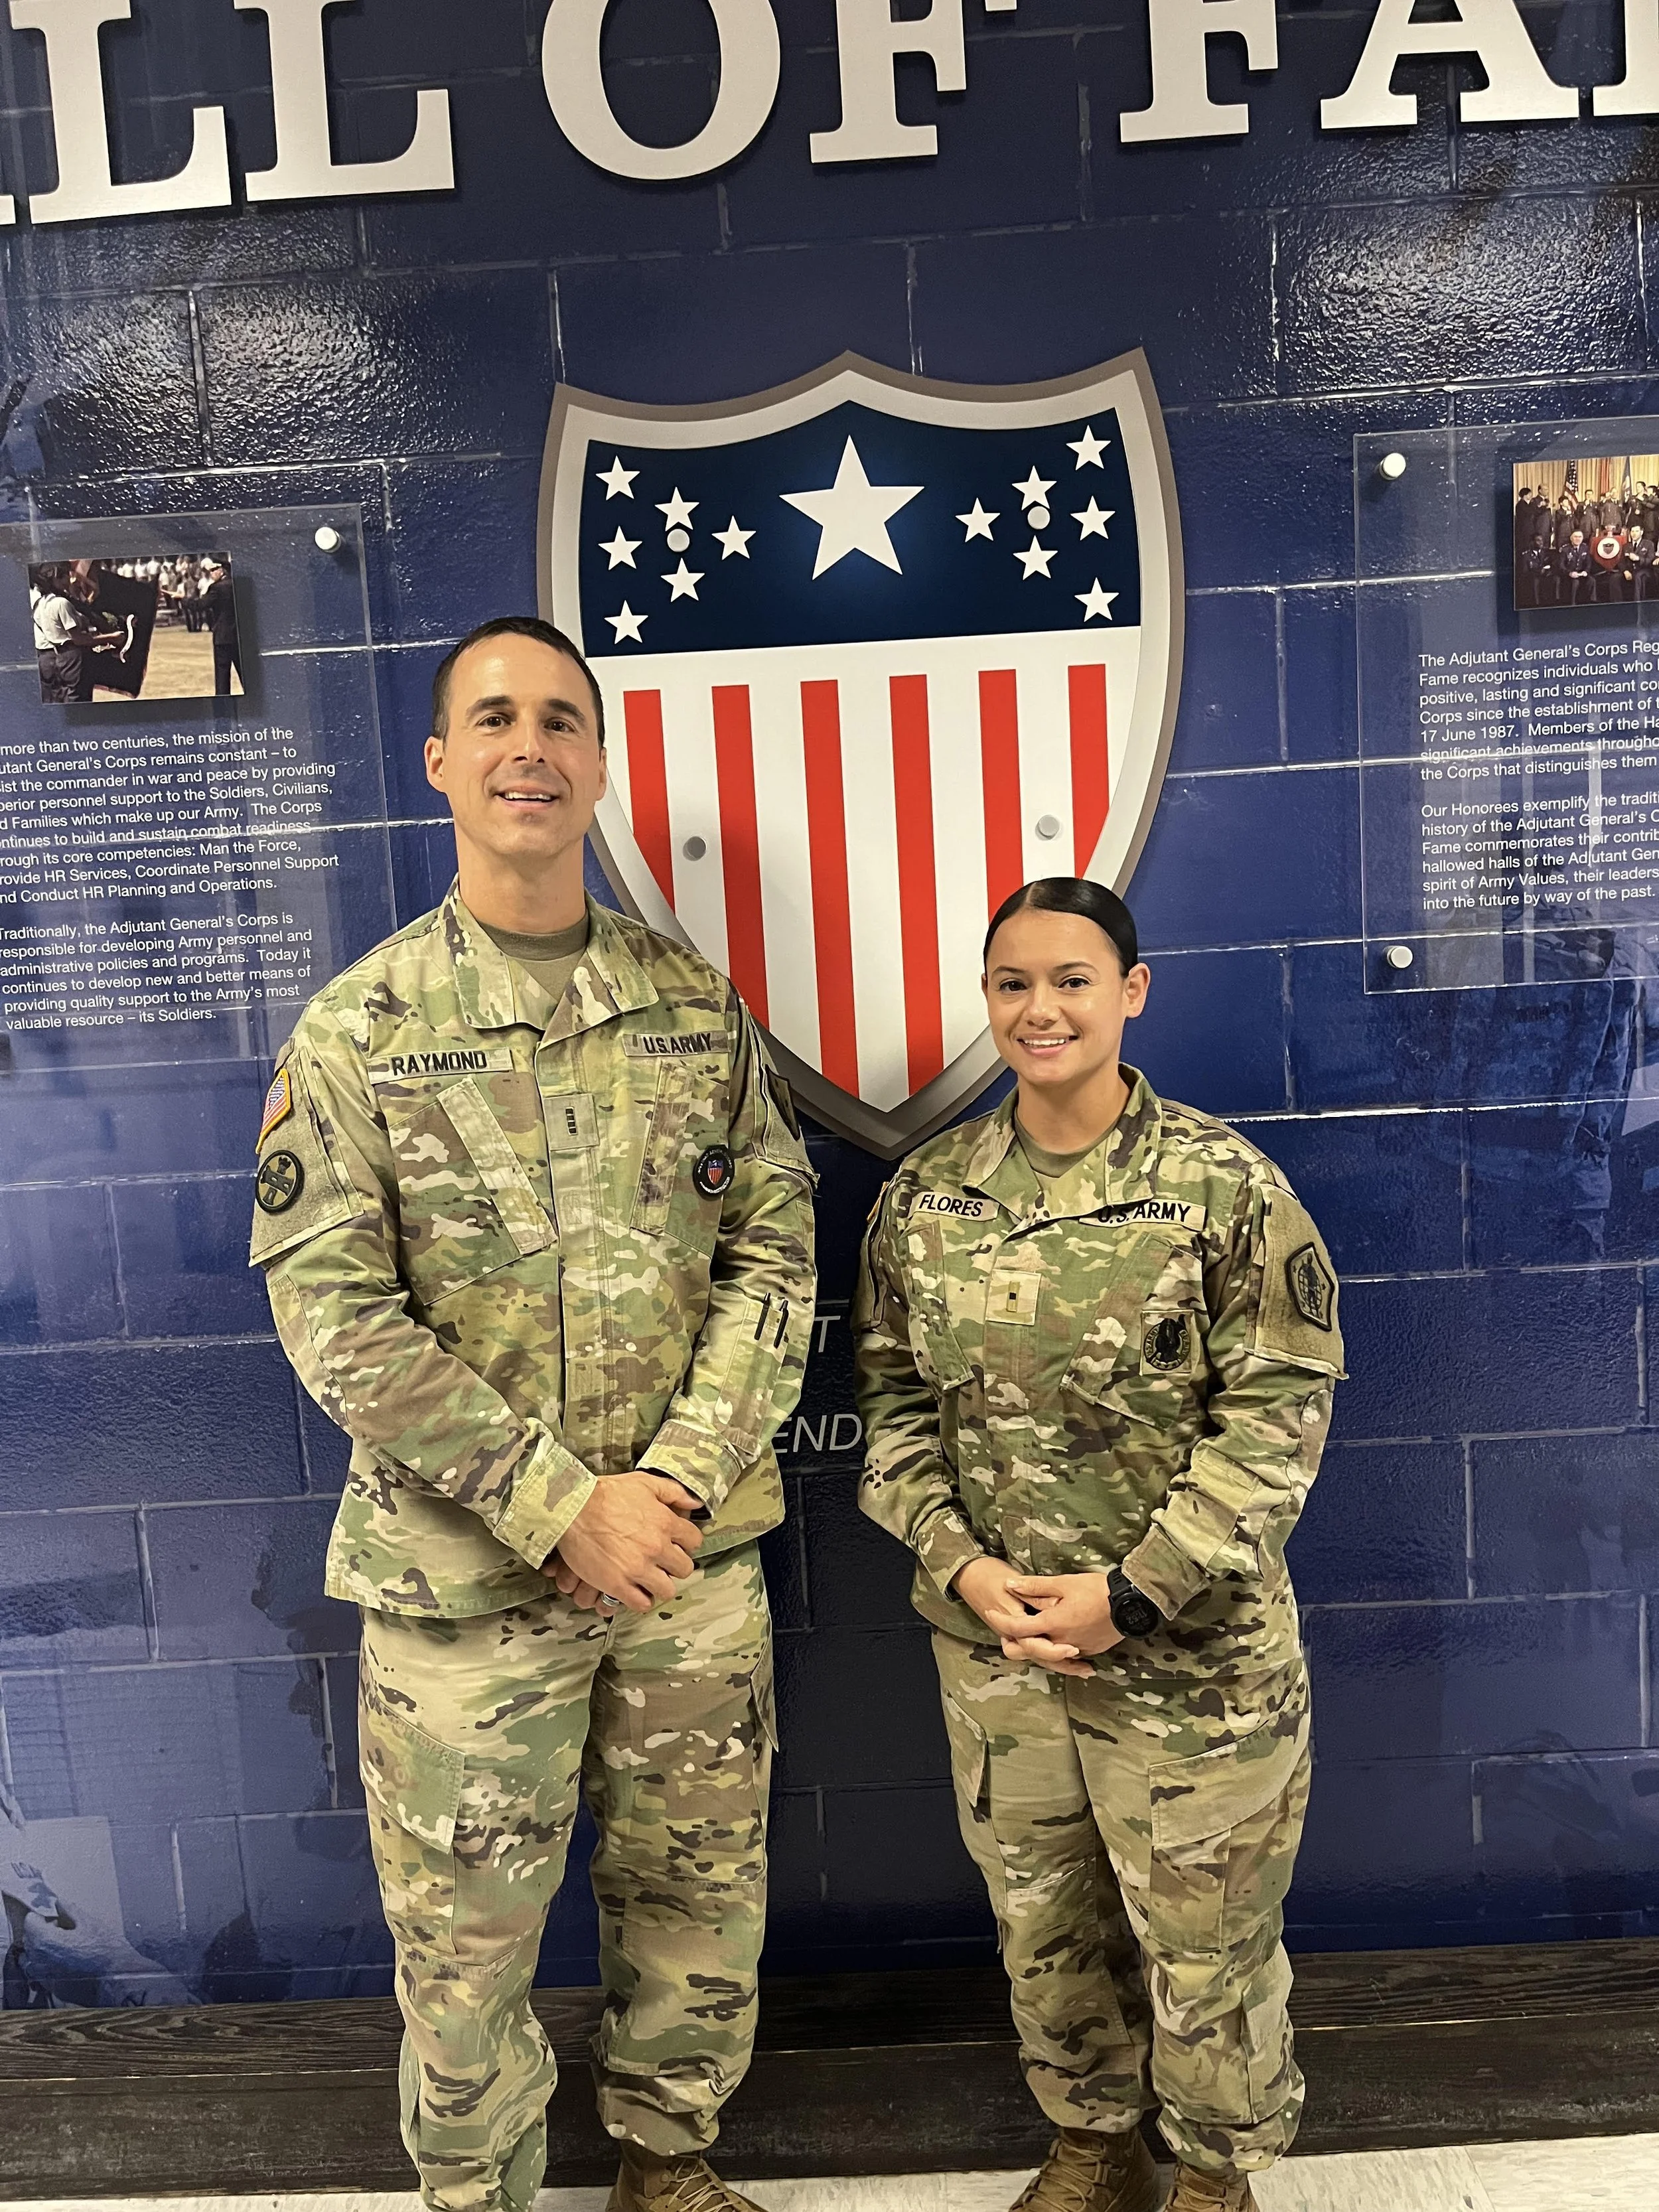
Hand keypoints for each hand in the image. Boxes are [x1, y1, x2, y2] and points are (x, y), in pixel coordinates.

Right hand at [552, 1473, 703, 1613]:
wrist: (573, 1508)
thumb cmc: (606, 1493)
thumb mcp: (644, 1482)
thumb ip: (673, 1492)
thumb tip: (695, 1503)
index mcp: (665, 1522)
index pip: (694, 1541)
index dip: (687, 1543)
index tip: (677, 1544)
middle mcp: (656, 1547)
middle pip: (684, 1569)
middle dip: (675, 1566)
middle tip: (664, 1563)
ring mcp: (638, 1568)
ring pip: (666, 1590)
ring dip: (660, 1586)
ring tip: (650, 1580)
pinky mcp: (617, 1584)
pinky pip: (641, 1603)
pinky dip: (641, 1600)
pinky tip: (635, 1591)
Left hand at [1001, 1573, 1124, 1677]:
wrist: (1131, 1604)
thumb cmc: (1096, 1590)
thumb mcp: (1063, 1583)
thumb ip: (1034, 1586)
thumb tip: (1009, 1585)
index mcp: (1052, 1624)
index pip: (1017, 1628)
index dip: (1000, 1621)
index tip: (990, 1612)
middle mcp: (1061, 1643)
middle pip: (1028, 1651)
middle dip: (1012, 1643)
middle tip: (1003, 1632)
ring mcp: (1076, 1650)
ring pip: (1046, 1657)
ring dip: (1033, 1648)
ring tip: (1025, 1637)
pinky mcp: (1089, 1652)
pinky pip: (1066, 1657)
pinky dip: (1055, 1652)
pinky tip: (1053, 1644)